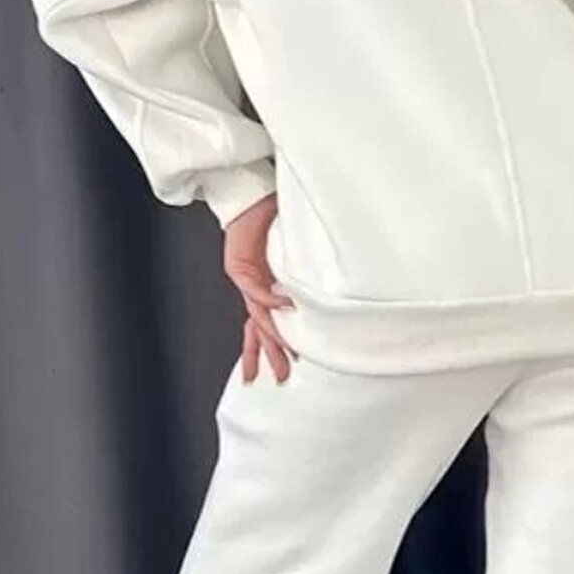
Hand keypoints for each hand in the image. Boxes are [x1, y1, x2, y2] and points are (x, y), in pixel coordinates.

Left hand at [222, 193, 295, 383]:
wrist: (251, 196)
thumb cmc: (274, 218)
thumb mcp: (297, 252)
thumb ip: (307, 274)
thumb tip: (336, 290)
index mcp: (269, 286)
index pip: (272, 321)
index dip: (278, 344)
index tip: (291, 365)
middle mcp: (256, 288)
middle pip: (262, 329)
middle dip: (272, 355)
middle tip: (282, 377)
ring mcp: (246, 281)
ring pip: (256, 318)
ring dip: (271, 339)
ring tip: (283, 357)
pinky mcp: (237, 269)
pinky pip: (255, 291)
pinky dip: (271, 302)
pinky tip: (286, 310)